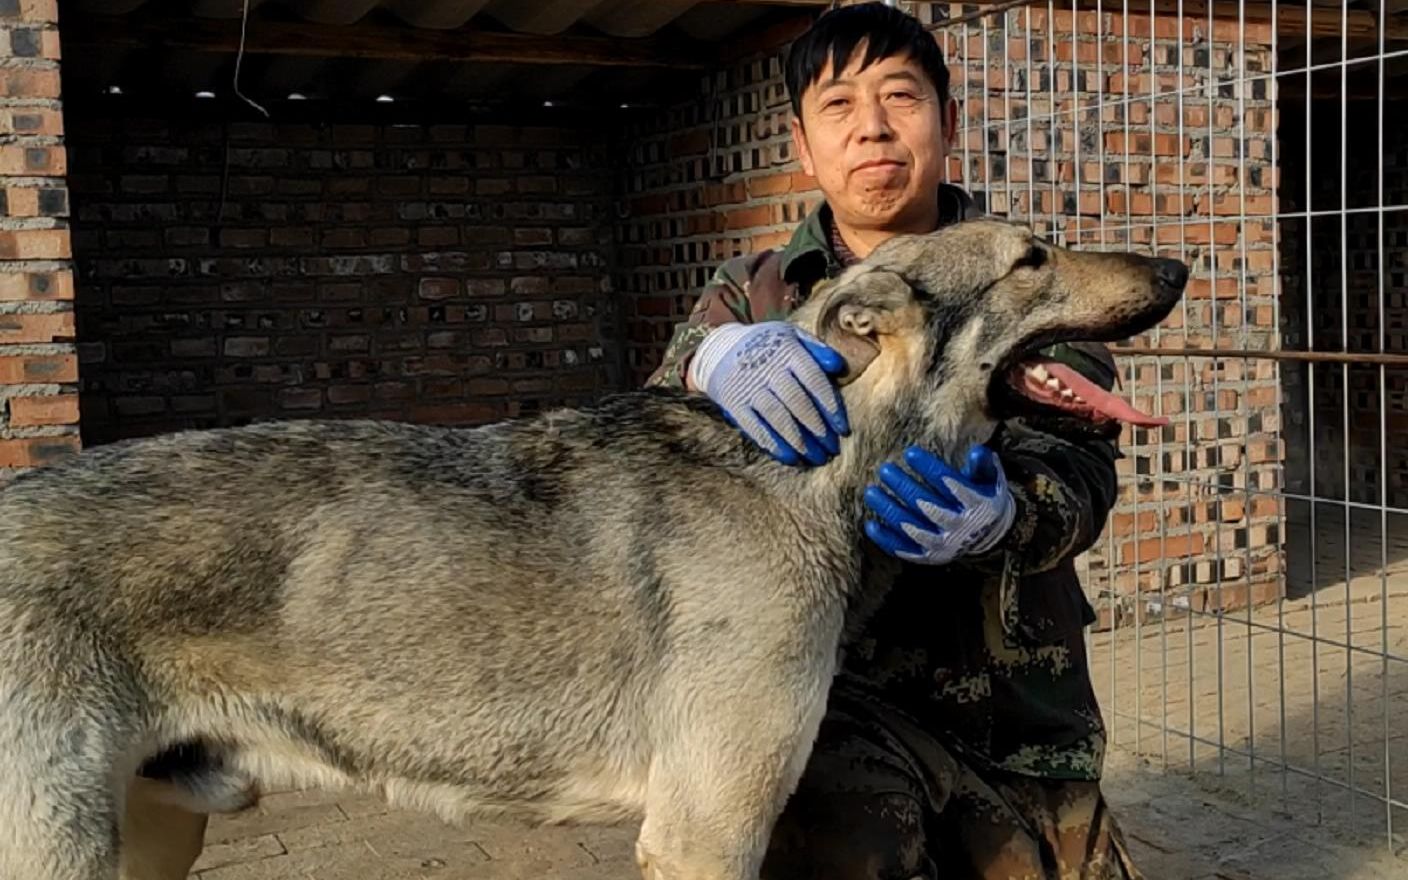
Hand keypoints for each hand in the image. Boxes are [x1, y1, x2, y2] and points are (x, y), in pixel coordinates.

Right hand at [688, 321, 849, 465]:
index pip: (815, 380)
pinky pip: (755, 428)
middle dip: (818, 429)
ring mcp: (750, 388)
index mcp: (788, 351)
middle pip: (798, 403)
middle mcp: (769, 369)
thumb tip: (839, 366)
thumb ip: (817, 349)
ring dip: (799, 442)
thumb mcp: (791, 336)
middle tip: (832, 449)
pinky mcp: (735, 404)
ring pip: (778, 418)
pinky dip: (774, 444)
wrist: (719, 349)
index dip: (831, 407)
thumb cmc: (766, 345)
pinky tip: (790, 458)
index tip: (843, 429)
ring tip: (816, 458)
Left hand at [863, 445, 1015, 564]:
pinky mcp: (929, 556)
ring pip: (911, 528)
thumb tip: (977, 450)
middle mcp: (957, 526)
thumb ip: (984, 465)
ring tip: (870, 492)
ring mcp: (942, 544)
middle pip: (926, 505)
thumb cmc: (984, 498)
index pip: (949, 484)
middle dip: (903, 486)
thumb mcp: (991, 480)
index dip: (929, 468)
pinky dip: (886, 539)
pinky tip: (871, 525)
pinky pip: (904, 549)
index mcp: (974, 505)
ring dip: (889, 510)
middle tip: (885, 469)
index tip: (910, 453)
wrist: (989, 535)